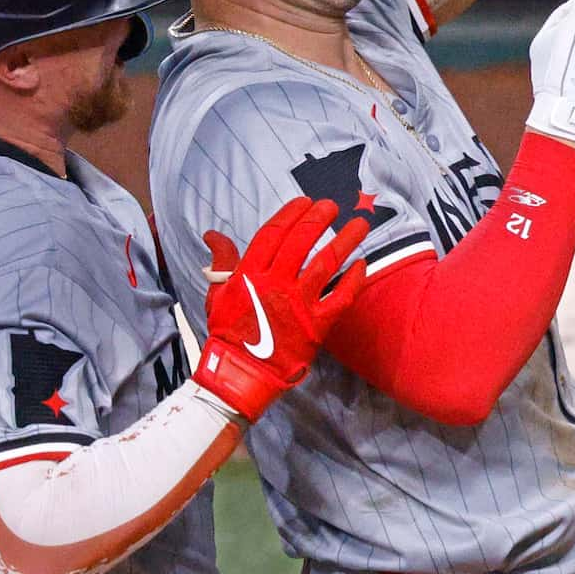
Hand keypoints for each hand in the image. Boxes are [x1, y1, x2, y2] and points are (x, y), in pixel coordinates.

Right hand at [193, 194, 373, 421]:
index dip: (291, 214)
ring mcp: (298, 304)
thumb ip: (222, 261)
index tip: (305, 202)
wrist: (242, 372)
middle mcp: (275, 284)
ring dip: (345, 241)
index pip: (273, 234)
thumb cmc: (229, 333)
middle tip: (332, 206)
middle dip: (319, 219)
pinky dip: (353, 280)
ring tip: (359, 225)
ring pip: (326, 264)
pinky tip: (361, 264)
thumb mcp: (218, 294)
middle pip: (301, 242)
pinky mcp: (317, 326)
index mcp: (250, 274)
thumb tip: (213, 234)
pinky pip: (341, 298)